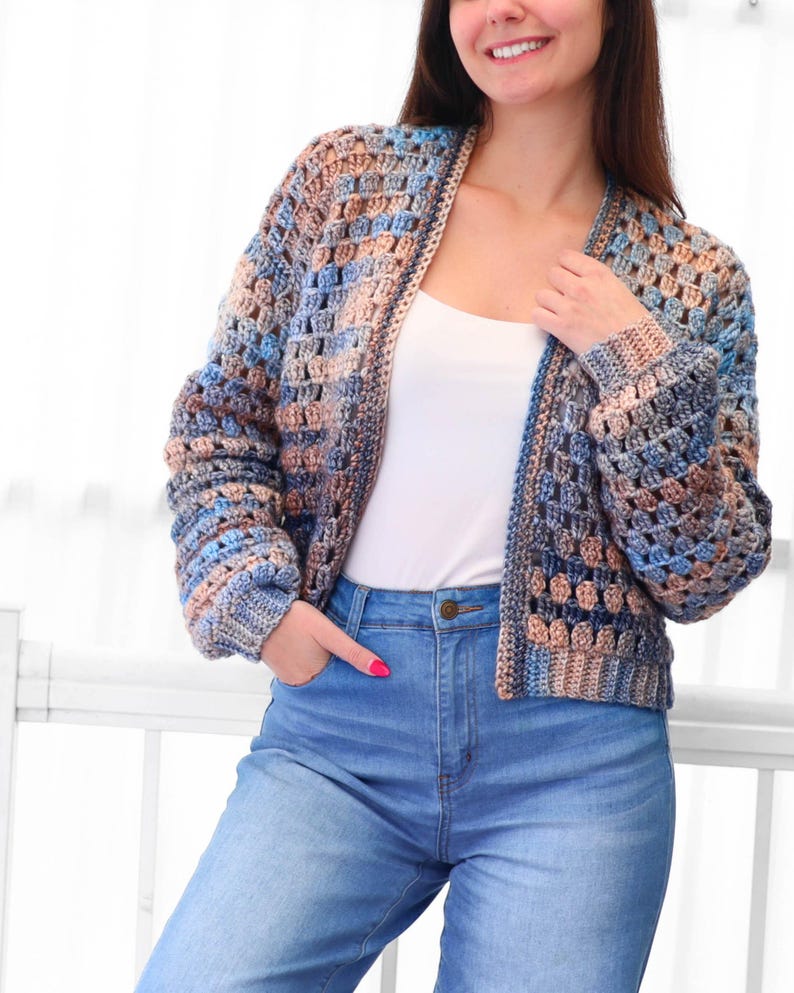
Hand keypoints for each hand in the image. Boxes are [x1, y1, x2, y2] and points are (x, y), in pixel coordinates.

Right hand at [259, 600, 388, 685]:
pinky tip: (325, 661)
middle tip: (368, 679)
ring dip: (332, 676)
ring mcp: (290, 679)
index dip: (359, 685)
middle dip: (346, 683)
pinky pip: (306, 676)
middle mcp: (300, 684)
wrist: (257, 611)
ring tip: (349, 669)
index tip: (376, 684)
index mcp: (313, 678)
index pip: (343, 689)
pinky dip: (317, 671)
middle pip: (331, 688)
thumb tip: (383, 671)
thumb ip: (354, 653)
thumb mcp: (328, 633)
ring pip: (319, 682)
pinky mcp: (283, 671)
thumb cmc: (294, 619)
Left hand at [530, 249, 648, 355]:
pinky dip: (542, 319)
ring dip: (548, 303)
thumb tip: (579, 277)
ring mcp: (570, 306)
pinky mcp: (561, 327)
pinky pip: (537, 315)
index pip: (566, 257)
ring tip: (558, 311)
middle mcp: (581, 286)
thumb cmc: (631, 320)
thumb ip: (596, 280)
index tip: (569, 276)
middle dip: (557, 285)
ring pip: (541, 295)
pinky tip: (552, 323)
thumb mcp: (618, 289)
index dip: (565, 267)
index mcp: (598, 274)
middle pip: (552, 274)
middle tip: (565, 297)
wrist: (633, 348)